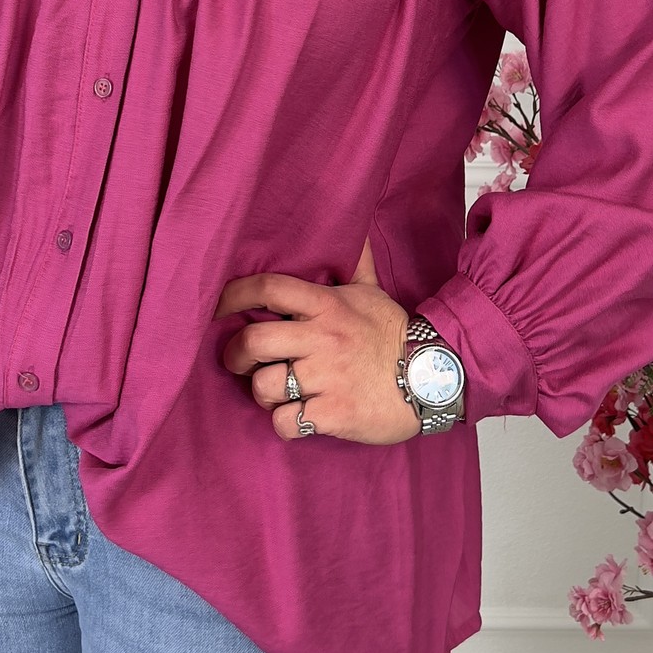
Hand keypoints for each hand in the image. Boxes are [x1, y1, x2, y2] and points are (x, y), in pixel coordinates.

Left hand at [216, 235, 419, 443]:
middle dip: (236, 354)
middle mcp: (322, 339)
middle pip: (253, 341)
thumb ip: (355, 262)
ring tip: (275, 393)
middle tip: (240, 360)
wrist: (433, 379)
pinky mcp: (333, 413)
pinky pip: (286, 422)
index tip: (219, 307)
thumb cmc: (393, 334)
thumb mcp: (373, 292)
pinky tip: (296, 417)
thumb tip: (352, 228)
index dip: (234, 295)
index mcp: (327, 306)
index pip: (269, 288)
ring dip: (262, 393)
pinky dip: (285, 424)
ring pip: (264, 386)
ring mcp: (327, 378)